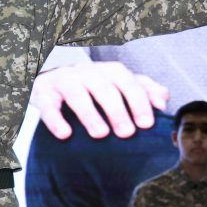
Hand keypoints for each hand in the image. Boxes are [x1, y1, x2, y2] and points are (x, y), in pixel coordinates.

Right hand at [31, 60, 168, 139]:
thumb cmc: (91, 88)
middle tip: (127, 133)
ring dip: (89, 113)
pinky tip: (65, 134)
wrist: (50, 82)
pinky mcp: (43, 93)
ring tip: (100, 134)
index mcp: (108, 71)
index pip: (127, 81)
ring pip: (77, 94)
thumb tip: (163, 100)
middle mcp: (87, 72)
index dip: (138, 101)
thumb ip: (142, 90)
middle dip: (116, 109)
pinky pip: (48, 105)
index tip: (147, 124)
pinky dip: (55, 119)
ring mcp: (64, 81)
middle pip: (104, 87)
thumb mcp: (117, 86)